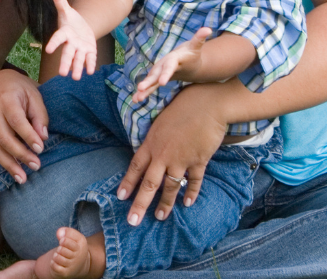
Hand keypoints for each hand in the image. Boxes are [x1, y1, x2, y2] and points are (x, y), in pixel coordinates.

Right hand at [0, 68, 47, 183]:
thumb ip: (39, 115)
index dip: (28, 136)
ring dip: (9, 164)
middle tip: (36, 165)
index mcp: (6, 99)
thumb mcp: (34, 95)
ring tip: (23, 178)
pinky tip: (14, 171)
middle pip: (4, 137)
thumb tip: (43, 137)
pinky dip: (3, 161)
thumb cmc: (19, 87)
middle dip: (20, 154)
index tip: (40, 149)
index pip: (16, 121)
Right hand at [44, 0, 97, 79]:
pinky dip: (90, 64)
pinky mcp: (89, 51)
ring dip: (77, 68)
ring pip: (78, 59)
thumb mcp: (66, 10)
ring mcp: (79, 49)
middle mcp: (71, 43)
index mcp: (64, 33)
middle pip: (67, 54)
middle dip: (65, 63)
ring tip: (76, 77)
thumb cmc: (71, 20)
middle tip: (62, 74)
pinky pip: (89, 58)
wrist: (82, 27)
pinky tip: (91, 71)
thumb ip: (60, 1)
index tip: (48, 50)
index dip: (53, 43)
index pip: (58, 38)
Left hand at [115, 82, 226, 224]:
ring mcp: (181, 159)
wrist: (206, 105)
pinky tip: (187, 203)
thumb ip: (153, 139)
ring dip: (165, 204)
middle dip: (140, 204)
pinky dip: (191, 193)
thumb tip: (148, 151)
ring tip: (160, 217)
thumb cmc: (181, 108)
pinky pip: (194, 182)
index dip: (127, 183)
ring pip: (170, 187)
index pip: (135, 167)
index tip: (120, 197)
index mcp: (150, 143)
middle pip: (149, 184)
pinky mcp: (198, 161)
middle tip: (133, 221)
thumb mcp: (160, 122)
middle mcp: (163, 154)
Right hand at [134, 27, 210, 101]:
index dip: (165, 73)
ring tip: (136, 99)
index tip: (162, 82)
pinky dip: (143, 93)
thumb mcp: (196, 47)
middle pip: (155, 73)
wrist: (183, 57)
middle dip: (148, 81)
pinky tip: (135, 100)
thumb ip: (199, 39)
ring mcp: (159, 72)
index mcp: (173, 58)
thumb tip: (208, 29)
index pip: (169, 66)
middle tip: (141, 88)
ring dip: (143, 89)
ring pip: (150, 81)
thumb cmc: (191, 53)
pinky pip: (150, 86)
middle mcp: (163, 65)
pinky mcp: (158, 78)